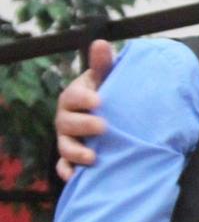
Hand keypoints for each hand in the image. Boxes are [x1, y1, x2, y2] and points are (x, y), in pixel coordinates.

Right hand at [55, 39, 114, 181]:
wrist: (110, 113)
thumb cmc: (107, 93)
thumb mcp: (107, 78)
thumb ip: (104, 64)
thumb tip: (101, 43)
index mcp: (75, 97)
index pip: (73, 96)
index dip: (83, 97)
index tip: (99, 100)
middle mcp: (67, 118)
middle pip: (67, 123)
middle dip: (83, 125)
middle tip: (103, 126)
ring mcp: (68, 138)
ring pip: (65, 146)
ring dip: (76, 152)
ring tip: (92, 157)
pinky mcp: (72, 157)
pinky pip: (65, 167)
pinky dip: (68, 172)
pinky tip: (75, 178)